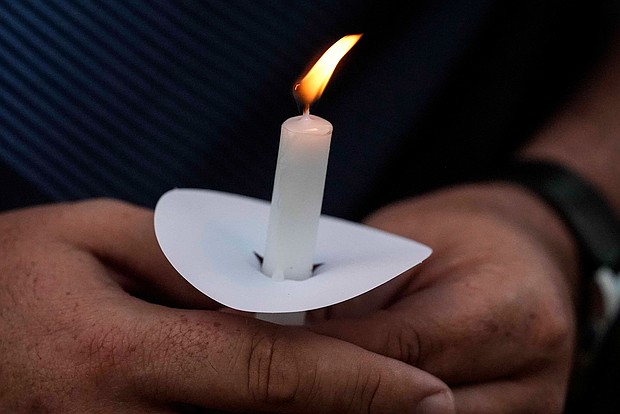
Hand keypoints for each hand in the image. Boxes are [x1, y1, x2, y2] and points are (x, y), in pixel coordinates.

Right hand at [0, 199, 453, 412]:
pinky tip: (275, 409)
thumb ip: (195, 258)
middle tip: (415, 406)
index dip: (360, 382)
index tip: (428, 392)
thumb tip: (279, 279)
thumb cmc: (13, 271)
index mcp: (116, 356)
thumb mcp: (97, 237)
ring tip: (359, 403)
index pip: (271, 372)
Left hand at [309, 183, 579, 412]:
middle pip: (414, 403)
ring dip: (370, 404)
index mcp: (506, 307)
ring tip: (326, 384)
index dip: (334, 352)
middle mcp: (529, 370)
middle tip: (297, 375)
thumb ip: (359, 297)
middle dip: (346, 390)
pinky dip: (396, 410)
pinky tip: (364, 393)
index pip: (401, 346)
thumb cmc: (462, 238)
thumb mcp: (406, 247)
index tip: (286, 350)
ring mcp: (531, 405)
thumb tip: (298, 336)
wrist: (524, 252)